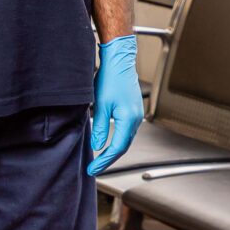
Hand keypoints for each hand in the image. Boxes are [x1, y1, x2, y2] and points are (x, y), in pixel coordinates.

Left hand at [88, 35, 143, 175]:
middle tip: (94, 168)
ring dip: (113, 150)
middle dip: (109, 159)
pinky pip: (127, 131)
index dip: (104, 161)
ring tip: (100, 159)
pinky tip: (109, 141)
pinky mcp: (134, 110)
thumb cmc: (110, 79)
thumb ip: (99, 127)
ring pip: (125, 139)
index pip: (117, 148)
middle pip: (123, 146)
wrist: (120, 60)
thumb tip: (98, 146)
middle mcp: (136, 119)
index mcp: (129, 120)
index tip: (92, 169)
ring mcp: (137, 114)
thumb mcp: (100, 105)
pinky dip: (117, 139)